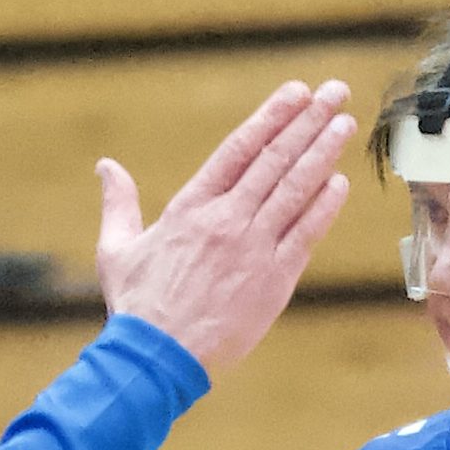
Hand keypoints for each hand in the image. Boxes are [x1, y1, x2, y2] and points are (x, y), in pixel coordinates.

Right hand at [95, 79, 354, 374]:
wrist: (157, 357)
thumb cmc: (136, 306)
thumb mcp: (116, 249)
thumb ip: (118, 202)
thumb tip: (105, 166)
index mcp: (190, 207)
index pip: (239, 149)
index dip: (271, 116)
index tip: (296, 92)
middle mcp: (226, 220)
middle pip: (274, 160)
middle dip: (308, 122)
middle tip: (335, 92)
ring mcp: (253, 249)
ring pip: (295, 189)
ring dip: (322, 154)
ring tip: (344, 124)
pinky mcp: (273, 281)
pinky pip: (305, 234)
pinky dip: (324, 207)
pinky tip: (339, 183)